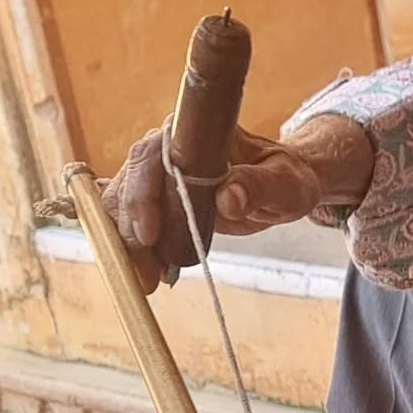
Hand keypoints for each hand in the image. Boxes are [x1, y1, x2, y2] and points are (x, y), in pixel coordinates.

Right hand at [101, 116, 371, 293]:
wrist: (282, 185)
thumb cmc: (287, 177)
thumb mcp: (284, 183)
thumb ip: (258, 187)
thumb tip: (228, 198)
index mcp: (193, 132)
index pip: (154, 156)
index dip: (144, 193)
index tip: (150, 233)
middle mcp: (167, 147)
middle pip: (131, 184)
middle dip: (131, 232)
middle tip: (145, 274)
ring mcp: (158, 174)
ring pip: (125, 206)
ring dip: (129, 245)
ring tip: (147, 280)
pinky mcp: (158, 199)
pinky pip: (135, 222)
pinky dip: (137, 248)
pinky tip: (149, 273)